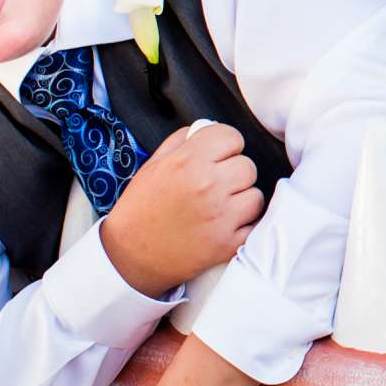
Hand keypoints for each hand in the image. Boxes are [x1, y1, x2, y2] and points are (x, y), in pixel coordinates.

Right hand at [99, 124, 264, 298]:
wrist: (129, 257)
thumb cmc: (139, 210)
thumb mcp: (153, 166)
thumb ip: (182, 141)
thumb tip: (207, 129)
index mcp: (188, 162)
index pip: (232, 137)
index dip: (225, 145)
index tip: (218, 155)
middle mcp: (208, 186)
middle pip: (247, 166)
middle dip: (234, 172)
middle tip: (216, 184)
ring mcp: (221, 216)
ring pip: (255, 195)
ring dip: (242, 199)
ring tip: (220, 206)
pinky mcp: (228, 243)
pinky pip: (254, 224)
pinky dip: (244, 225)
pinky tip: (225, 224)